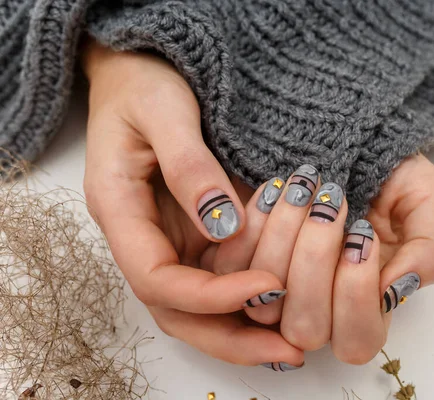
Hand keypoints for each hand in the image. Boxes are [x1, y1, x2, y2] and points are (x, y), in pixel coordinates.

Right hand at [81, 39, 302, 367]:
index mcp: (120, 211)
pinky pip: (220, 277)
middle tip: (289, 351)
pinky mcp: (195, 232)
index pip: (156, 278)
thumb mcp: (165, 112)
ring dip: (244, 329)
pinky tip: (290, 302)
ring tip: (297, 341)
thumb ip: (190, 168)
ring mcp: (170, 238)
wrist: (142, 68)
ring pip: (199, 306)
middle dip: (231, 338)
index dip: (209, 295)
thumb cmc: (145, 82)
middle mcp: (143, 236)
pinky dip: (251, 299)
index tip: (268, 287)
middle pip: (177, 310)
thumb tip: (225, 226)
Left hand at [210, 155, 433, 364]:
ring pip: (264, 303)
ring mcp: (276, 294)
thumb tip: (392, 293)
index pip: (356, 340)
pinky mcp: (241, 266)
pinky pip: (231, 269)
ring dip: (282, 240)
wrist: (345, 147)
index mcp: (367, 308)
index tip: (362, 231)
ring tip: (303, 189)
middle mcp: (319, 310)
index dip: (356, 292)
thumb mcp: (427, 201)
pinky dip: (251, 226)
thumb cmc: (390, 177)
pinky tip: (275, 189)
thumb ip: (430, 250)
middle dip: (315, 261)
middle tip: (329, 203)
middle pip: (306, 328)